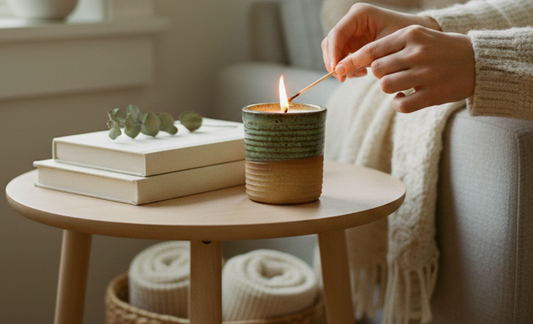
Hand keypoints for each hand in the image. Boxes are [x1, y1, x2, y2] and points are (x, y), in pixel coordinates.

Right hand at [321, 3, 440, 80]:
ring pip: (334, 50)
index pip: (337, 33)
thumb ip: (361, 58)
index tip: (336, 70)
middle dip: (334, 61)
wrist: (417, 42)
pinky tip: (362, 72)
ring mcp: (352, 32)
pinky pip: (342, 56)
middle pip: (331, 41)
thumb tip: (339, 70)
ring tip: (360, 74)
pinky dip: (348, 67)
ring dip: (341, 65)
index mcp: (360, 14)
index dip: (333, 53)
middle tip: (342, 78)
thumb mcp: (384, 49)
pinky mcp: (354, 43)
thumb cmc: (406, 41)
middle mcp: (353, 20)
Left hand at [337, 25, 474, 112]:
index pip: (372, 49)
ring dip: (390, 88)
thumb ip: (392, 46)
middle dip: (379, 75)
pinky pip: (401, 105)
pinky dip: (399, 104)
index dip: (353, 61)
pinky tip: (406, 98)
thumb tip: (358, 60)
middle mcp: (418, 52)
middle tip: (393, 74)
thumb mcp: (419, 38)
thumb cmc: (442, 50)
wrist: (479, 62)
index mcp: (412, 34)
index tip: (339, 68)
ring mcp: (426, 74)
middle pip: (377, 70)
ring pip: (386, 86)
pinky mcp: (432, 94)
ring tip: (403, 85)